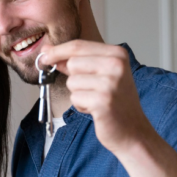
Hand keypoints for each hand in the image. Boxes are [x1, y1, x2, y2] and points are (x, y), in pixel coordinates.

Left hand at [40, 41, 155, 154]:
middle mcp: (116, 65)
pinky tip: (96, 110)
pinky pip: (75, 98)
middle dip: (74, 78)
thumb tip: (47, 50)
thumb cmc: (115, 102)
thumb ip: (74, 60)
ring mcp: (110, 83)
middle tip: (90, 89)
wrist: (132, 130)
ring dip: (78, 94)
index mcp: (117, 54)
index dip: (57, 51)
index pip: (78, 46)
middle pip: (73, 63)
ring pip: (72, 81)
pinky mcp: (103, 101)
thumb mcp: (98, 74)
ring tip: (96, 100)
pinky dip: (81, 106)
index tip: (44, 55)